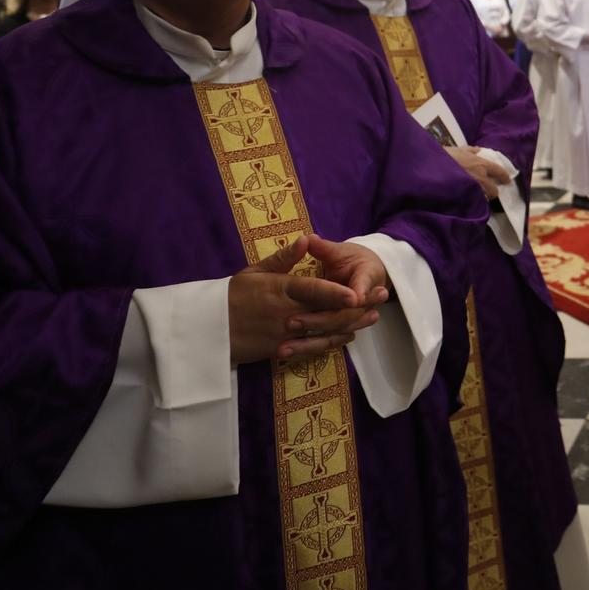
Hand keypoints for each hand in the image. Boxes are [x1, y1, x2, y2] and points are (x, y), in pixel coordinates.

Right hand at [228, 239, 382, 365]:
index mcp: (280, 290)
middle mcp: (286, 314)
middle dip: (356, 307)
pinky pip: (313, 348)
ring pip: (325, 331)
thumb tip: (305, 239)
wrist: (208, 330)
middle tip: (380, 298)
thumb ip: (282, 258)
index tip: (356, 293)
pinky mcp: (282, 350)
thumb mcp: (254, 271)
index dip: (336, 293)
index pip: (313, 291)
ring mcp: (285, 335)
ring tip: (373, 317)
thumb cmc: (231, 296)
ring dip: (352, 324)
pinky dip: (333, 342)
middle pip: (327, 312)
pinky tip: (348, 335)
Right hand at [447, 145, 511, 200]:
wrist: (432, 167)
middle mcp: (480, 177)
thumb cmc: (446, 156)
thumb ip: (470, 150)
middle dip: (493, 191)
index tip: (507, 180)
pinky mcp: (465, 197)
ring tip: (478, 195)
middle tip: (489, 190)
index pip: (499, 171)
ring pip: (484, 197)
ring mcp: (473, 188)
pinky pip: (473, 201)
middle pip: (493, 190)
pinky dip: (474, 200)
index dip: (505, 176)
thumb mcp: (459, 149)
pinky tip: (469, 198)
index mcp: (481, 164)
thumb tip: (478, 150)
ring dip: (483, 196)